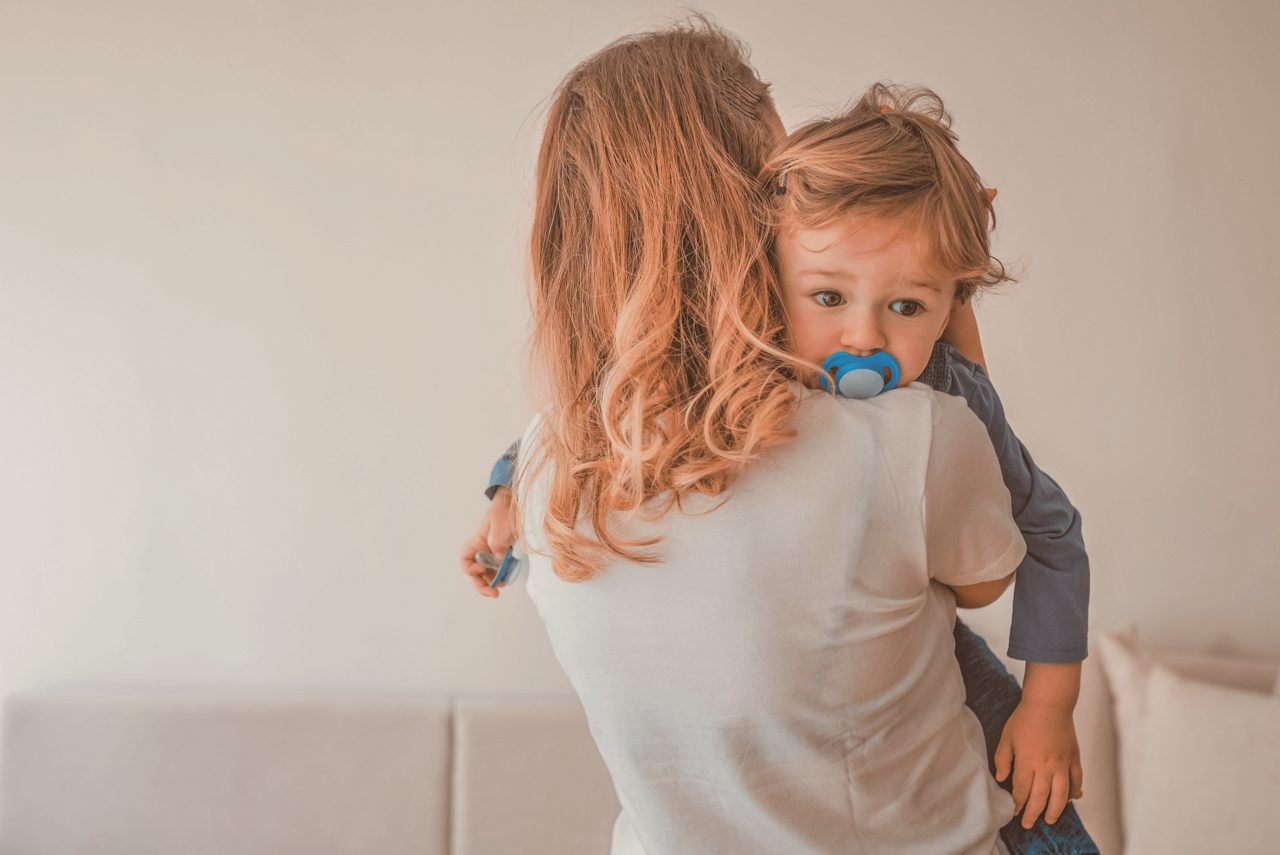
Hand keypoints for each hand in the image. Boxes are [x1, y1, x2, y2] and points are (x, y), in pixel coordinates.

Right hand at [458, 487, 515, 598]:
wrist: (515, 502)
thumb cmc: (504, 512)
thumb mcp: (500, 531)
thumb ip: (497, 549)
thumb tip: (498, 564)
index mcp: (476, 543)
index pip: (464, 561)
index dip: (471, 570)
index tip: (482, 569)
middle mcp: (482, 550)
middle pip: (475, 573)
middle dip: (481, 585)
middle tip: (493, 593)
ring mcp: (492, 552)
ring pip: (486, 573)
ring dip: (491, 583)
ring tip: (500, 587)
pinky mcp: (503, 553)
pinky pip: (498, 569)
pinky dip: (501, 576)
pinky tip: (506, 579)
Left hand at [994, 699, 1083, 828]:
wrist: (1049, 703)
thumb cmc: (1024, 718)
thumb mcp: (1006, 736)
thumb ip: (1003, 759)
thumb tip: (1000, 778)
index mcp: (1027, 760)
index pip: (1021, 789)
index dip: (1017, 803)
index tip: (1014, 811)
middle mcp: (1046, 766)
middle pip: (1040, 797)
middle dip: (1033, 813)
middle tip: (1029, 823)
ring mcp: (1062, 763)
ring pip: (1061, 794)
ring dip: (1056, 809)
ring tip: (1050, 819)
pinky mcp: (1074, 758)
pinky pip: (1076, 780)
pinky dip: (1075, 792)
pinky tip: (1071, 799)